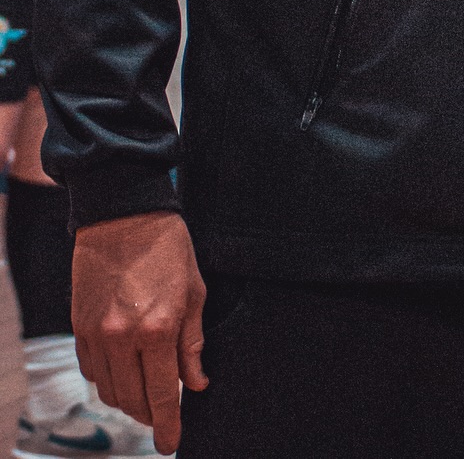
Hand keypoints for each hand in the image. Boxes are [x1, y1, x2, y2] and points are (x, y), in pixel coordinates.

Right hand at [72, 211, 206, 454]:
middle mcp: (123, 338)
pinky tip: (123, 370)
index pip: (162, 394)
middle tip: (163, 415)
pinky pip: (92, 371)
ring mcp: (97, 334)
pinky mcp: (79, 328)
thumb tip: (195, 383)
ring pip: (109, 390)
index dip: (168, 425)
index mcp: (158, 328)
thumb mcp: (195, 291)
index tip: (172, 444)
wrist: (123, 215)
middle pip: (133, 400)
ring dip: (128, 399)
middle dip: (149, 415)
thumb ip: (192, 343)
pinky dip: (108, 379)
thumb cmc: (168, 247)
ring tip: (145, 392)